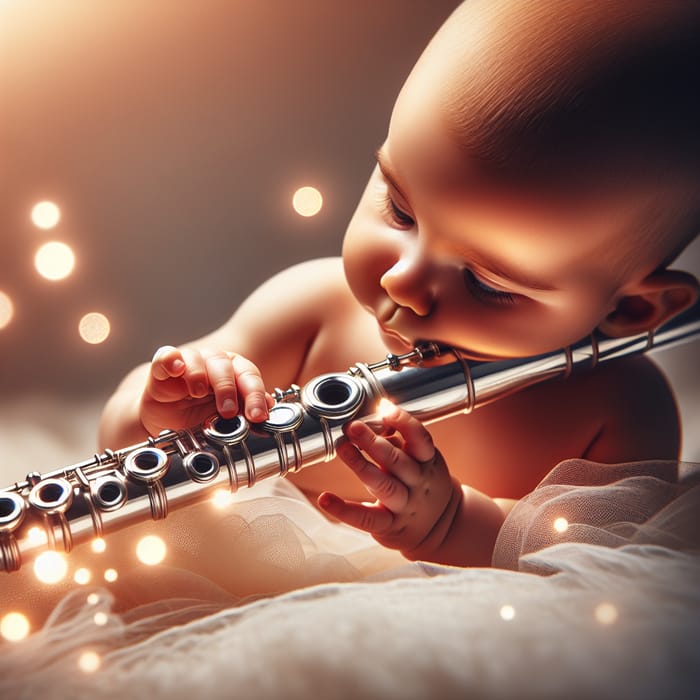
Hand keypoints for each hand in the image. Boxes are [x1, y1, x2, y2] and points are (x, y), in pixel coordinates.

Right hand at [140, 345, 273, 434]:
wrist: (167, 425)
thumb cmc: (200, 416)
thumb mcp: (226, 418)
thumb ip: (246, 409)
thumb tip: (268, 406)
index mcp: (234, 371)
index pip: (249, 376)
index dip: (255, 395)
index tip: (258, 416)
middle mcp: (213, 362)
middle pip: (224, 365)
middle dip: (228, 389)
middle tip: (228, 412)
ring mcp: (188, 362)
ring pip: (197, 358)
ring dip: (199, 375)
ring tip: (198, 394)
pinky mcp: (162, 367)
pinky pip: (166, 356)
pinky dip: (171, 360)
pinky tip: (176, 369)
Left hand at [318, 403, 462, 560]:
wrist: (442, 527)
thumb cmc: (423, 485)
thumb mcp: (422, 461)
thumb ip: (399, 442)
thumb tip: (373, 418)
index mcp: (427, 462)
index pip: (420, 439)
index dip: (404, 422)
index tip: (384, 407)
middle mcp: (418, 483)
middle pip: (397, 461)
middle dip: (374, 442)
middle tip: (352, 426)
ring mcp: (404, 506)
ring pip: (383, 485)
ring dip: (361, 465)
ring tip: (342, 448)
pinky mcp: (389, 526)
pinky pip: (366, 519)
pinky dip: (344, 510)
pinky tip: (325, 499)